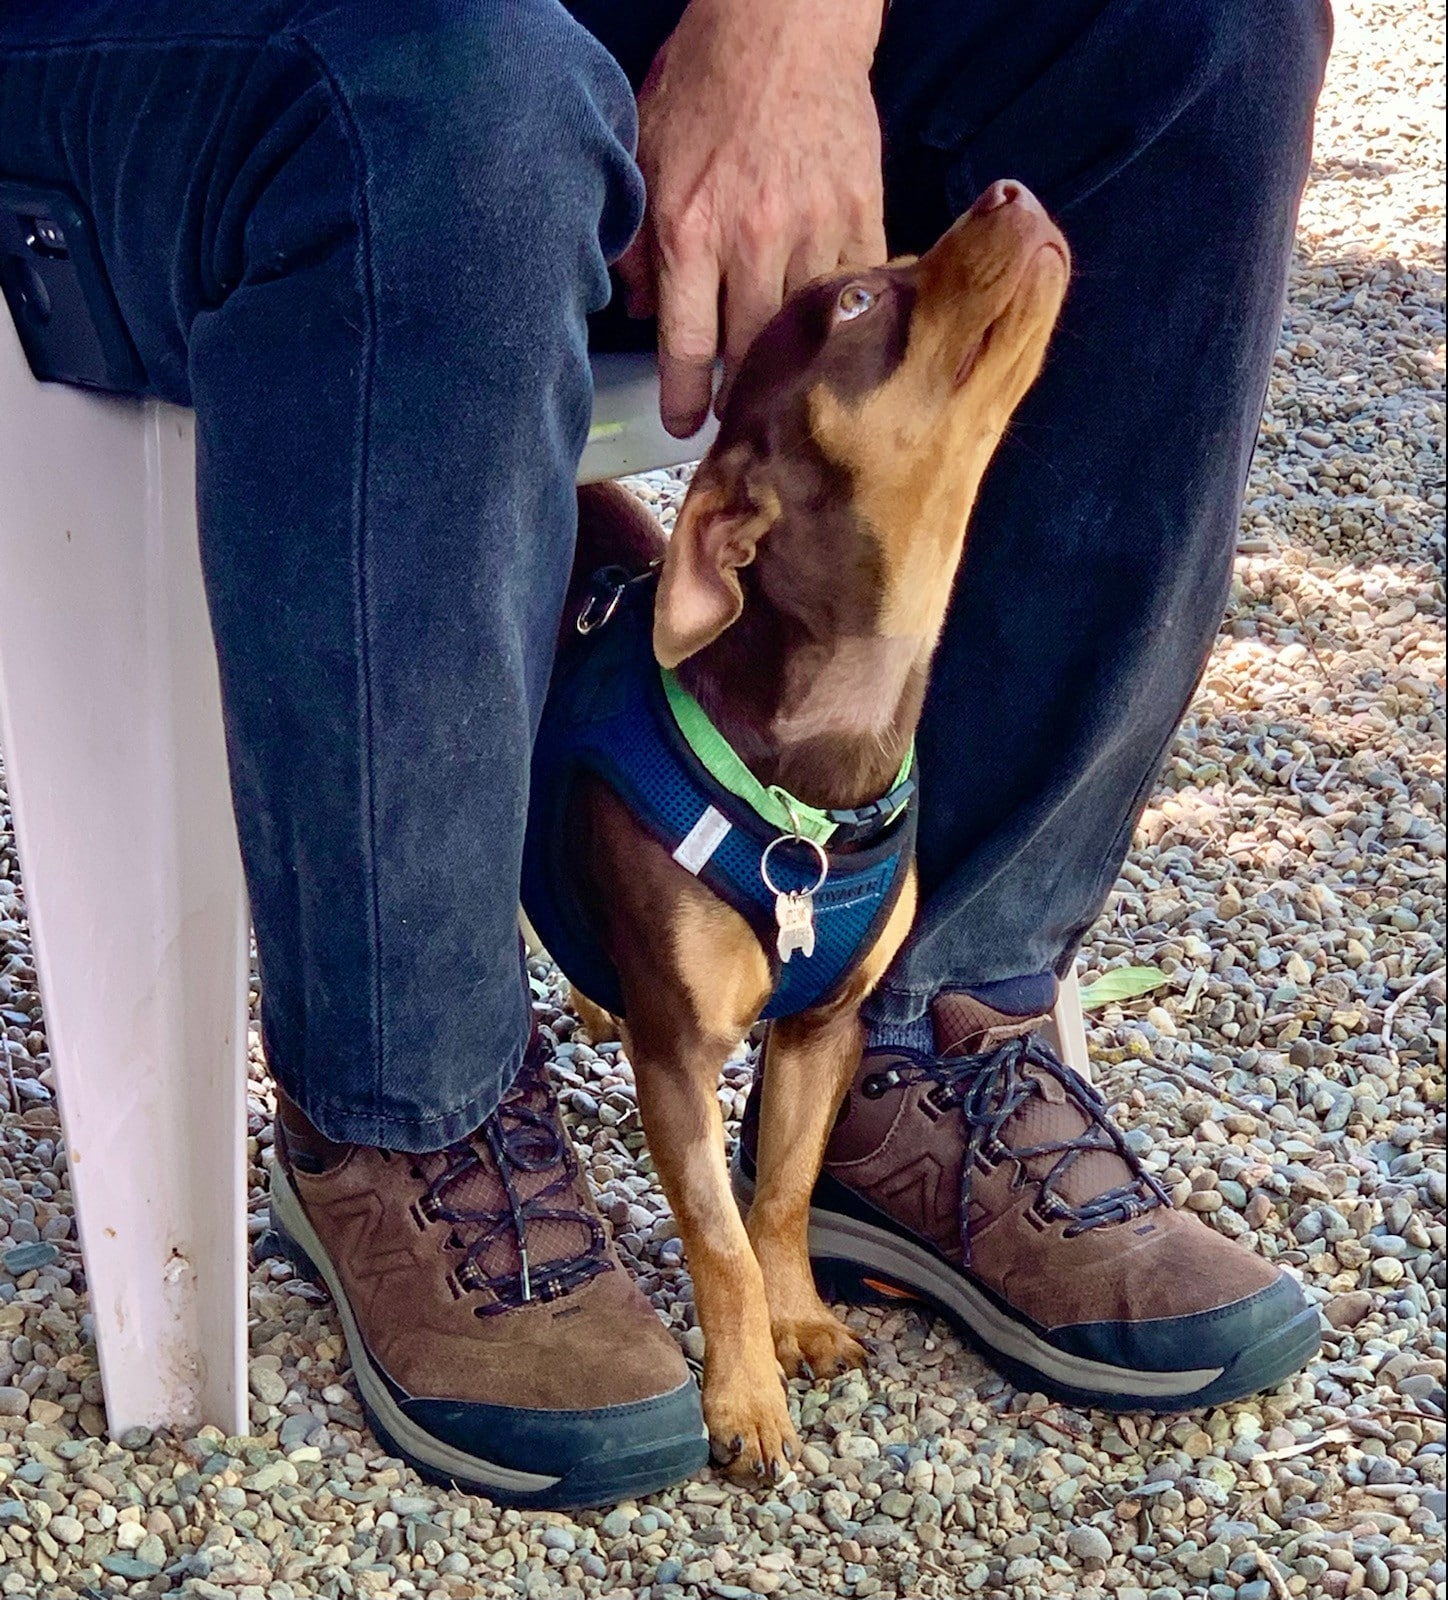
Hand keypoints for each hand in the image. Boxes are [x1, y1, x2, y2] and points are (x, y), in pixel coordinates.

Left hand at [617, 0, 886, 437]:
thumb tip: (639, 310)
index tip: (684, 427)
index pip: (685, 347)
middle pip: (750, 354)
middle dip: (741, 396)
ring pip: (807, 331)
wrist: (784, 23)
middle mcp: (753, 239)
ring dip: (793, 365)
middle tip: (737, 416)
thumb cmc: (707, 84)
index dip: (683, 401)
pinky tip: (831, 335)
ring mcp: (814, 228)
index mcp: (690, 228)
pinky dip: (842, 318)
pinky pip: (856, 291)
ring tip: (784, 388)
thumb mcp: (645, 154)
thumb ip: (637, 239)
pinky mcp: (862, 213)